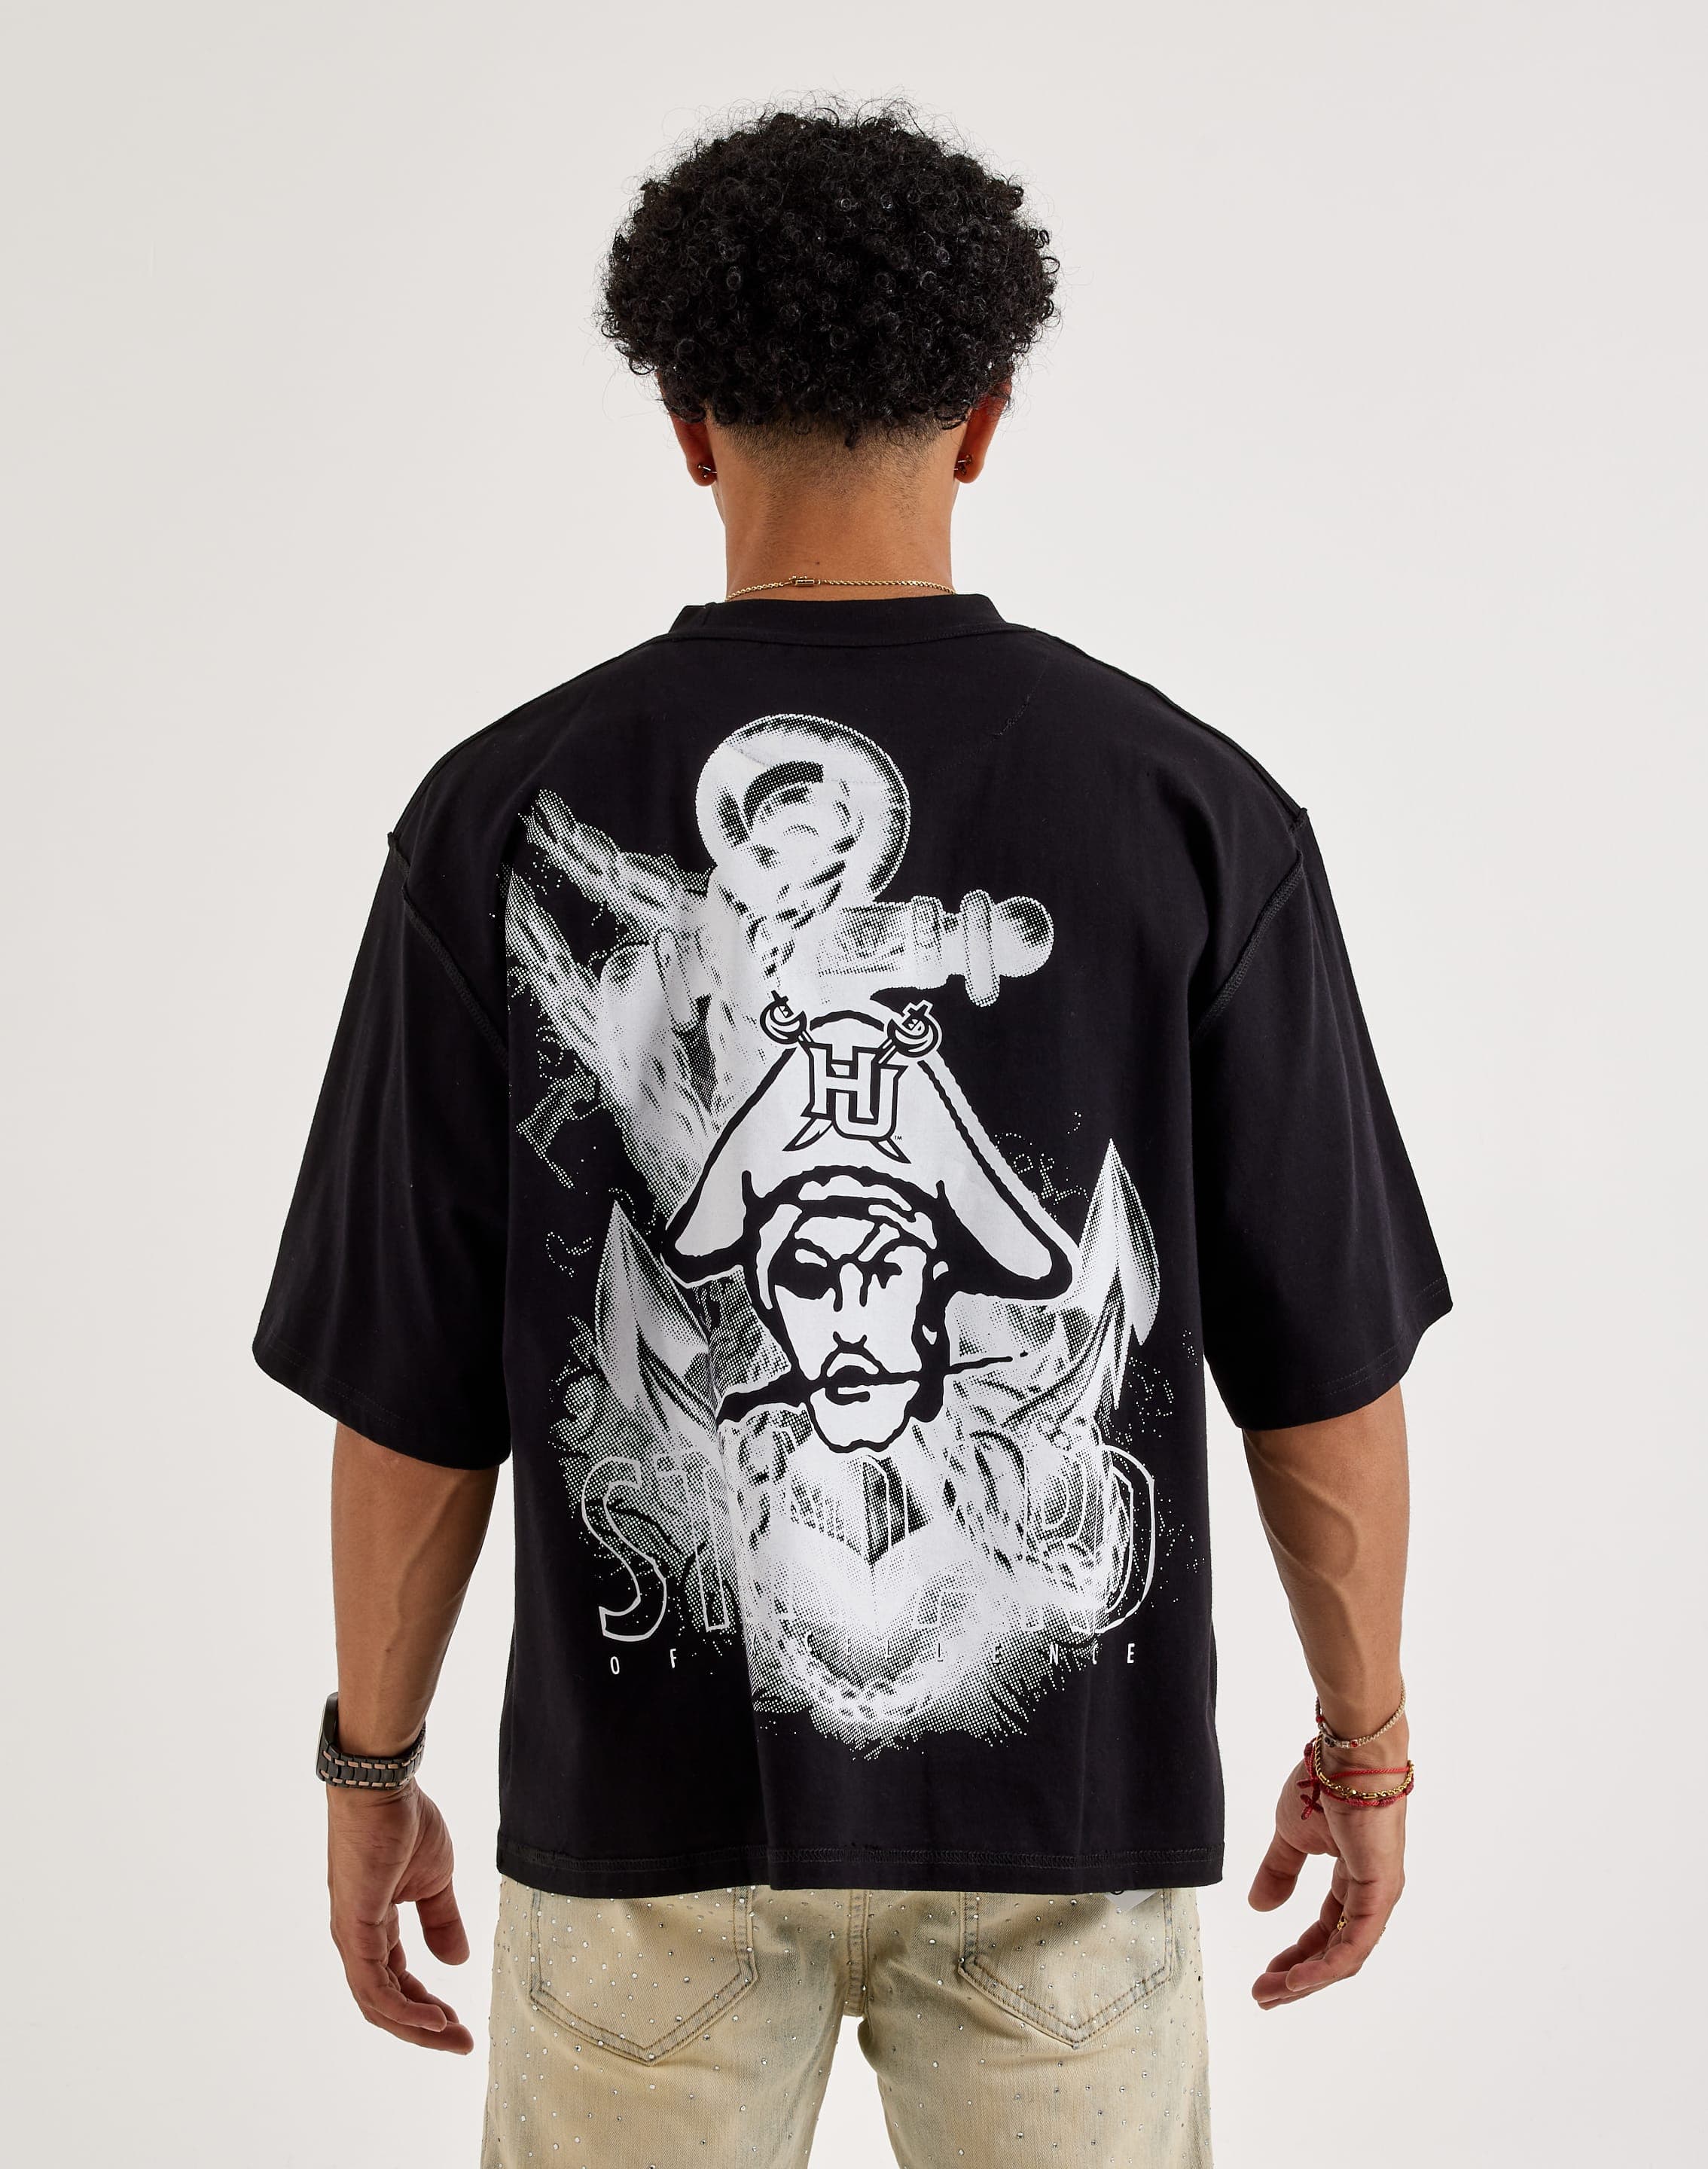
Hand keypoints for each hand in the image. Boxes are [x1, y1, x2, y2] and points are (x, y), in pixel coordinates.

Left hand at [327, 1782, 475, 2051]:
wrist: (383, 1788)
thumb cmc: (404, 1822)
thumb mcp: (435, 1878)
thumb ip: (442, 1920)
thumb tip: (456, 1961)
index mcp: (374, 1926)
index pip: (396, 1982)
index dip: (426, 2007)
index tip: (460, 2024)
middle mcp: (356, 1939)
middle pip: (384, 2002)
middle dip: (423, 2028)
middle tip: (461, 2043)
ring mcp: (351, 1936)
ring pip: (377, 2003)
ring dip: (416, 2026)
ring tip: (452, 2036)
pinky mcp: (353, 1929)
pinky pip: (375, 1985)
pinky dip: (404, 2008)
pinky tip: (432, 2018)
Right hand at [1247, 1736, 1407, 2007]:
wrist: (1345, 1759)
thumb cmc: (1323, 1784)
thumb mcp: (1290, 1835)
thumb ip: (1278, 1871)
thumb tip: (1260, 1905)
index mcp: (1352, 1877)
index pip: (1326, 1928)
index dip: (1297, 1954)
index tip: (1268, 1974)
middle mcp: (1370, 1892)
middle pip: (1335, 1950)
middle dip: (1298, 1976)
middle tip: (1264, 1995)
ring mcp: (1378, 1895)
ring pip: (1345, 1955)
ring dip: (1308, 1979)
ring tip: (1273, 1993)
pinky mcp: (1380, 1893)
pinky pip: (1354, 1943)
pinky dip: (1326, 1966)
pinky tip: (1298, 1980)